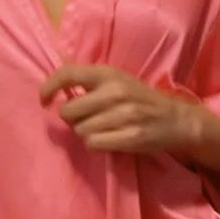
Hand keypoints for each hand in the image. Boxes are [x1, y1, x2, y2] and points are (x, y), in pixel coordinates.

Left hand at [40, 61, 200, 156]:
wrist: (175, 118)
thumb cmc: (139, 99)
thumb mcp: (116, 80)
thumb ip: (88, 82)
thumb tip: (54, 86)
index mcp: (108, 73)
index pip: (67, 74)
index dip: (48, 87)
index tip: (44, 100)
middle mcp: (115, 91)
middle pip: (68, 111)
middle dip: (72, 119)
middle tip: (86, 119)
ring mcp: (124, 115)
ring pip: (80, 131)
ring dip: (85, 133)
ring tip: (102, 129)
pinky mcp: (130, 136)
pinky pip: (93, 144)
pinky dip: (95, 144)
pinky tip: (108, 139)